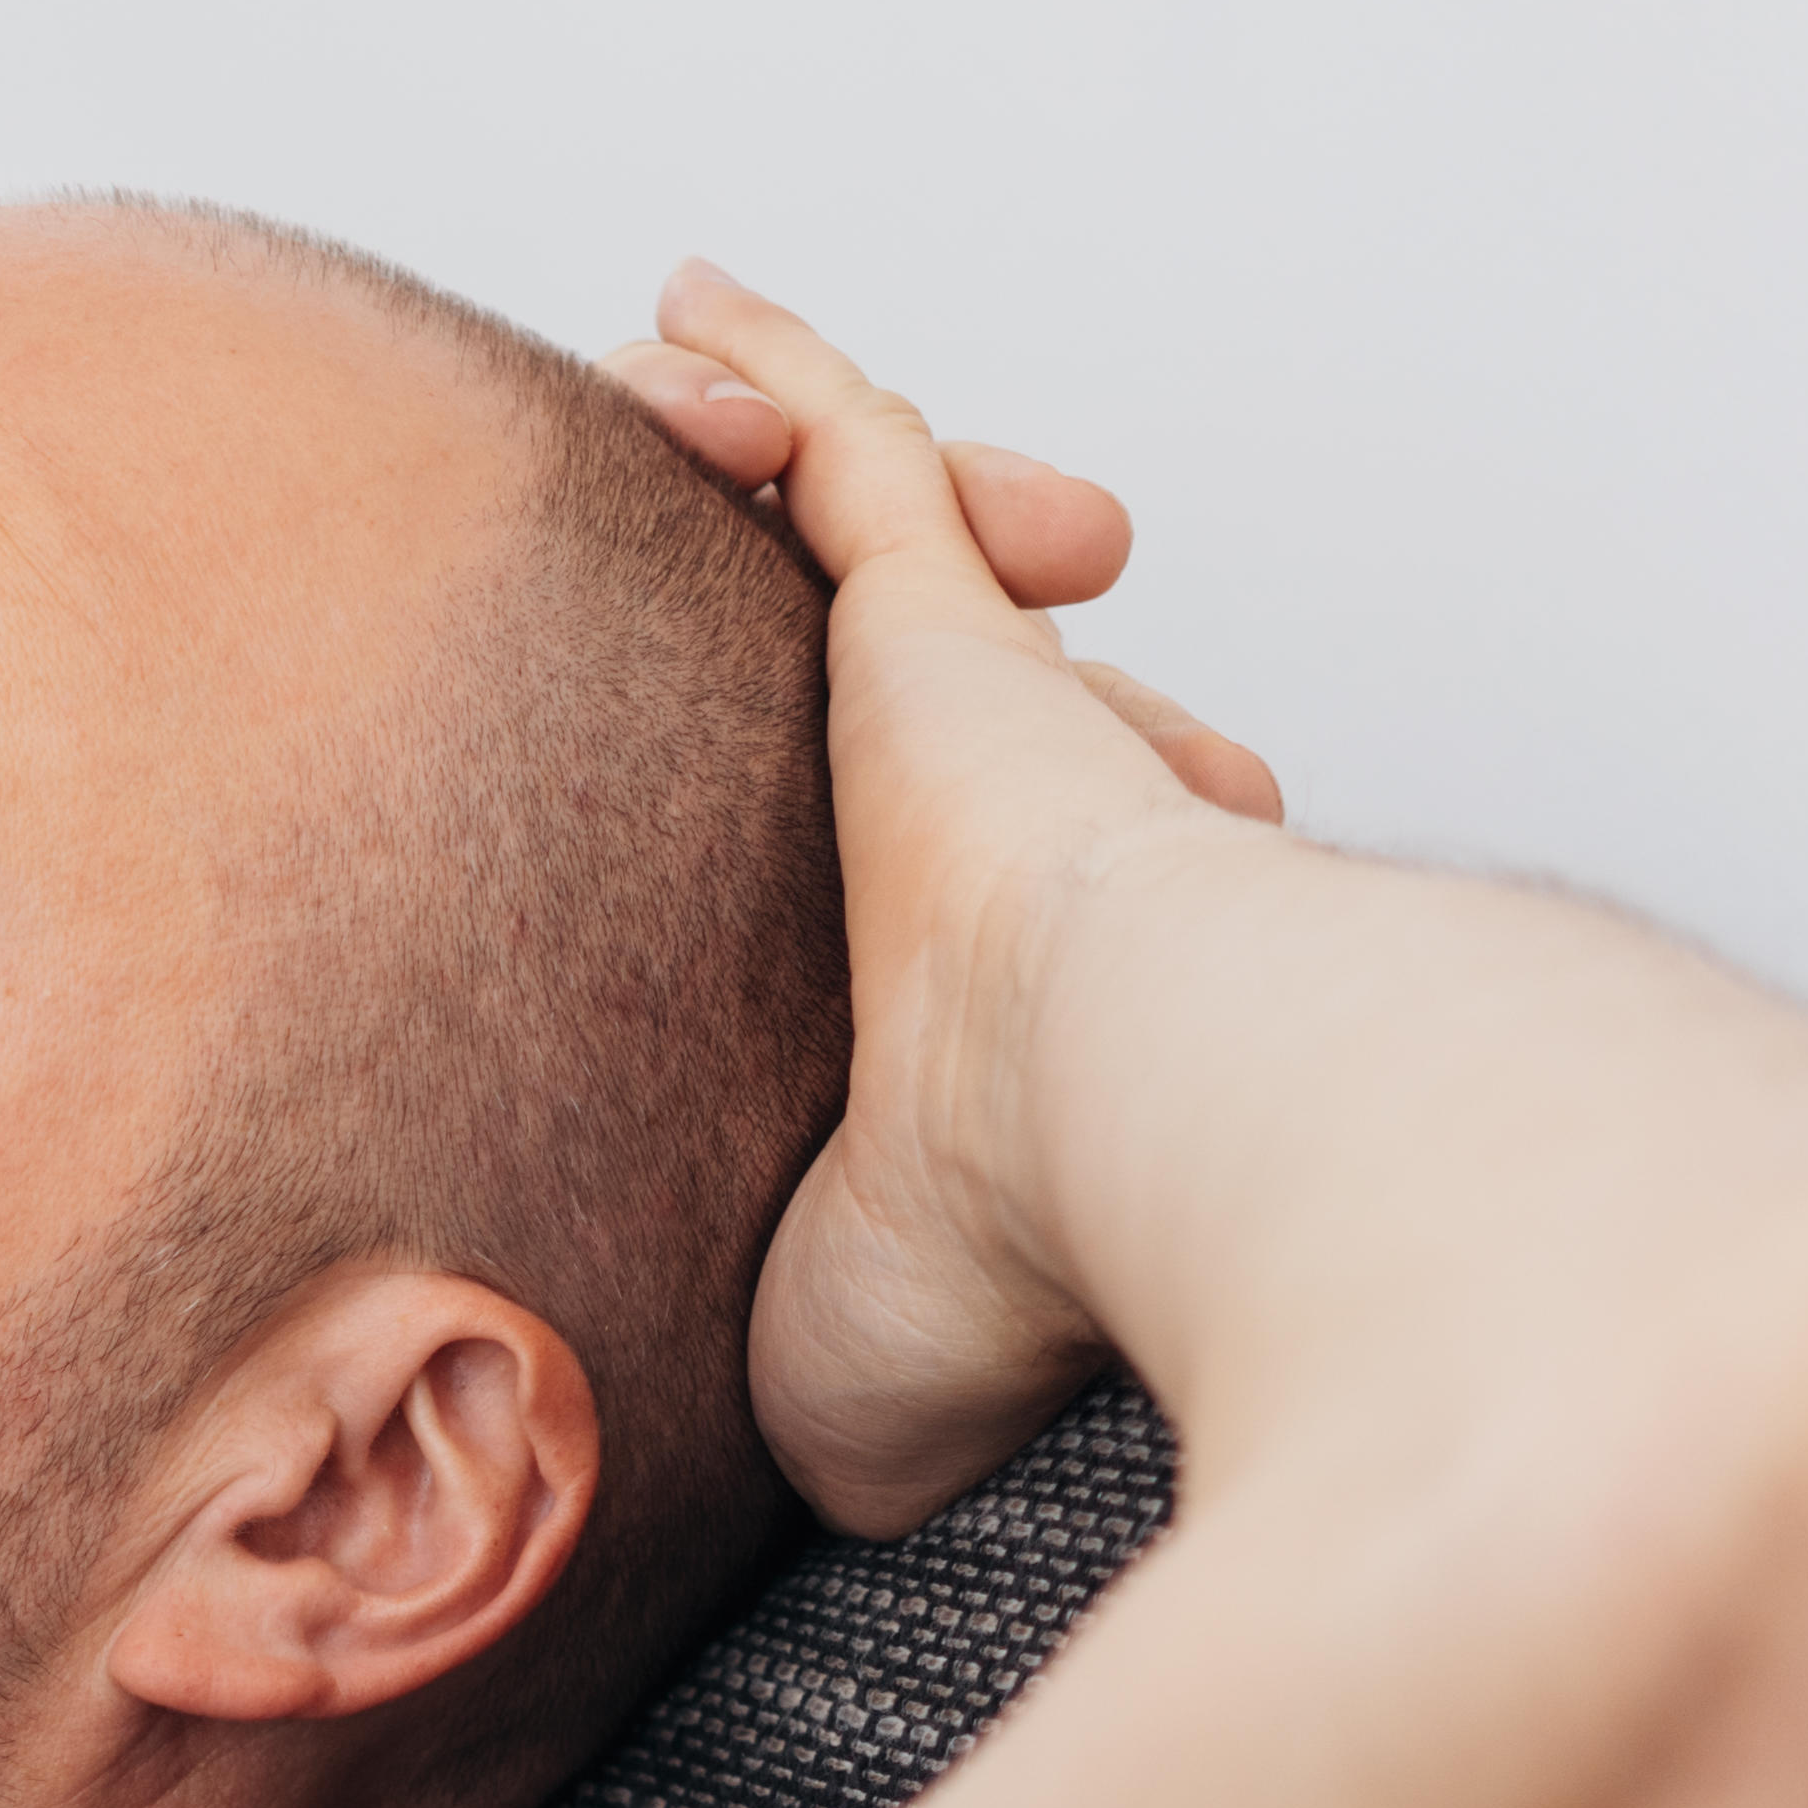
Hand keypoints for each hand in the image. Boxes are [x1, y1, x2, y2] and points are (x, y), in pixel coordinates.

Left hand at [635, 257, 1288, 1534]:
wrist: (1136, 1152)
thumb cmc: (1007, 1294)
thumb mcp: (833, 1369)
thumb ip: (767, 1376)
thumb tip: (720, 1500)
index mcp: (988, 1021)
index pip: (937, 923)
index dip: (892, 907)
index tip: (884, 945)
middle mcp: (1002, 853)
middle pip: (918, 724)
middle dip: (888, 676)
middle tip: (830, 645)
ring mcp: (976, 720)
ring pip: (876, 566)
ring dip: (796, 498)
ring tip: (671, 415)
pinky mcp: (937, 621)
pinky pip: (842, 456)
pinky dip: (766, 379)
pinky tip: (674, 308)